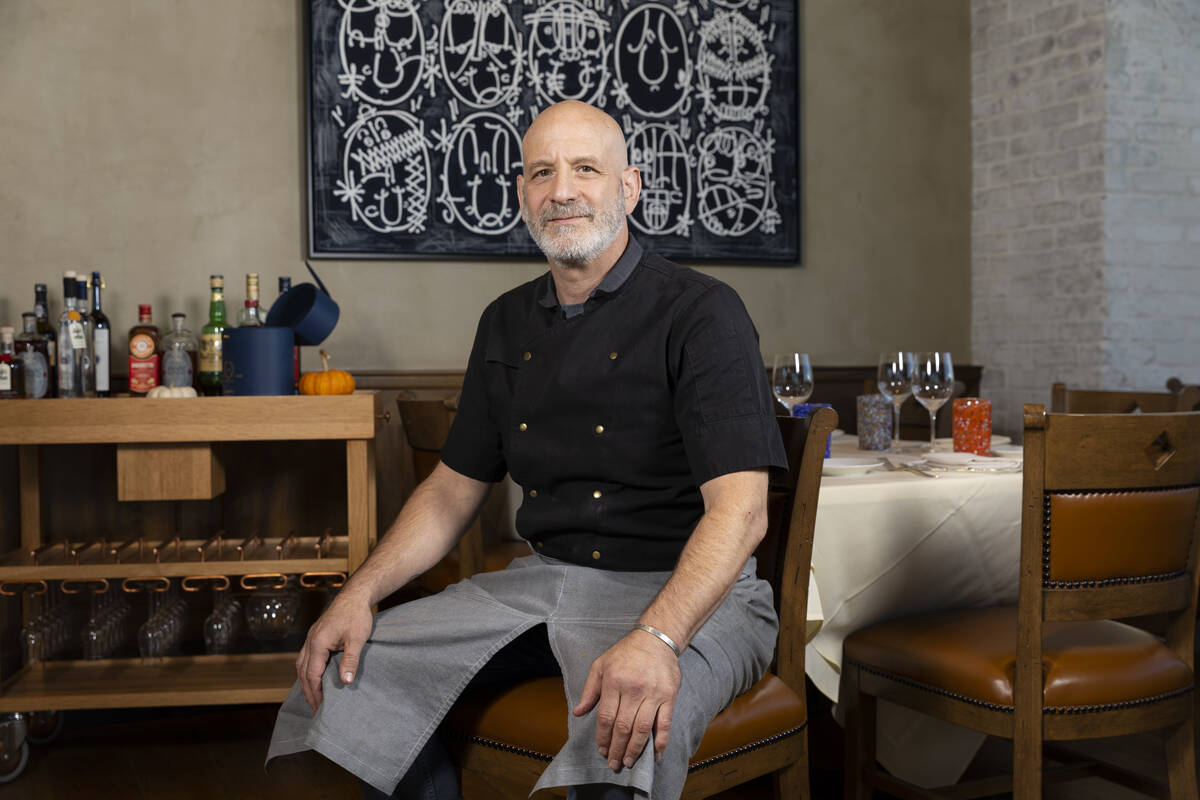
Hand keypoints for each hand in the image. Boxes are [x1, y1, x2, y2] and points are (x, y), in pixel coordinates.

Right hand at [295, 589, 373, 712]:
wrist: (354, 596)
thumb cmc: (356, 615)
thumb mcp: (356, 639)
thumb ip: (350, 660)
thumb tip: (345, 682)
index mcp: (318, 643)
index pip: (312, 675)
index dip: (316, 692)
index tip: (320, 708)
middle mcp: (310, 641)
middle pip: (303, 673)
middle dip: (309, 692)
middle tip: (315, 709)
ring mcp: (311, 638)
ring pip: (302, 665)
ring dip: (306, 682)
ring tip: (313, 697)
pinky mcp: (315, 636)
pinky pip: (305, 658)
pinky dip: (307, 671)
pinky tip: (313, 677)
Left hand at [573, 630, 680, 769]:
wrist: (656, 639)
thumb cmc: (625, 652)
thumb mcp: (601, 665)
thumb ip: (589, 690)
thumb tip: (579, 712)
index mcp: (614, 682)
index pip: (606, 717)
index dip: (603, 738)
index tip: (602, 750)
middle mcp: (633, 689)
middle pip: (623, 727)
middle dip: (616, 749)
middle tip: (613, 764)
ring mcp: (653, 694)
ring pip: (642, 729)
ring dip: (635, 749)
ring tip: (628, 762)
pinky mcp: (669, 696)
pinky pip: (665, 724)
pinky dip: (661, 742)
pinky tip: (655, 755)